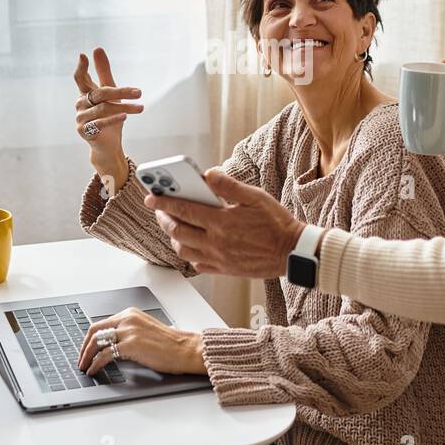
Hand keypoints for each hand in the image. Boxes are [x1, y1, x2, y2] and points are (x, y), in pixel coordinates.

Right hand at [74, 47, 143, 190]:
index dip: (81, 67)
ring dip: (123, 107)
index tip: (83, 56)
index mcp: (85, 93)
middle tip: (139, 92)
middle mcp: (80, 104)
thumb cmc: (110, 116)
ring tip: (140, 108)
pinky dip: (113, 119)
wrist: (108, 145)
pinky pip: (99, 123)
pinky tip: (125, 116)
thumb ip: (104, 72)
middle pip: (100, 93)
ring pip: (103, 109)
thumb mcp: (111, 93)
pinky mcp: (85, 132)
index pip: (80, 78)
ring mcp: (81, 118)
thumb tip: (97, 49)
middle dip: (121, 92)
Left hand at [78, 307, 205, 376]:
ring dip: (87, 356)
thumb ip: (129, 332)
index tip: (86, 349)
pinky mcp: (130, 345)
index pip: (102, 323)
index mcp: (131, 314)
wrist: (186, 349)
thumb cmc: (171, 344)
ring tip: (84, 367)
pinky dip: (96, 364)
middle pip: (95, 330)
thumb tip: (111, 345)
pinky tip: (94, 370)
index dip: (90, 338)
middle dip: (84, 347)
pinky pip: (105, 355)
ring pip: (97, 342)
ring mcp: (128, 331)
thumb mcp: (146, 330)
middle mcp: (127, 319)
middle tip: (81, 360)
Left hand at [143, 169, 305, 277]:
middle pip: (178, 231)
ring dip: (173, 236)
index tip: (151, 196)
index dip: (163, 202)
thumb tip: (207, 174)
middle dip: (163, 218)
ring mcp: (219, 258)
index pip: (183, 210)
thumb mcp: (255, 197)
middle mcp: (216, 242)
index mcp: (222, 222)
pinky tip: (192, 245)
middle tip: (159, 210)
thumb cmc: (277, 223)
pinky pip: (197, 264)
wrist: (293, 252)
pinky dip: (189, 254)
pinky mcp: (225, 270)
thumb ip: (228, 185)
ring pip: (183, 250)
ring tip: (174, 225)